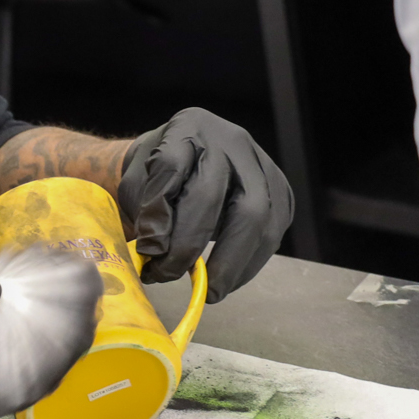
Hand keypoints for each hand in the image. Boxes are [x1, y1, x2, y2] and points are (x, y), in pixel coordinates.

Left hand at [116, 108, 292, 293]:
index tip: (146, 250)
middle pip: (215, 193)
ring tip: (206, 290)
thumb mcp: (138, 185)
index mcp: (188, 127)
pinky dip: (249, 263)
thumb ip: (145, 214)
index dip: (158, 212)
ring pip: (256, 215)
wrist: (188, 161)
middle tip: (170, 276)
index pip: (171, 166)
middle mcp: (229, 140)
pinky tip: (227, 278)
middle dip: (191, 244)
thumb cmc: (158, 177)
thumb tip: (157, 254)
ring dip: (230, 263)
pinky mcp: (280, 191)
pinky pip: (273, 231)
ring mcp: (261, 164)